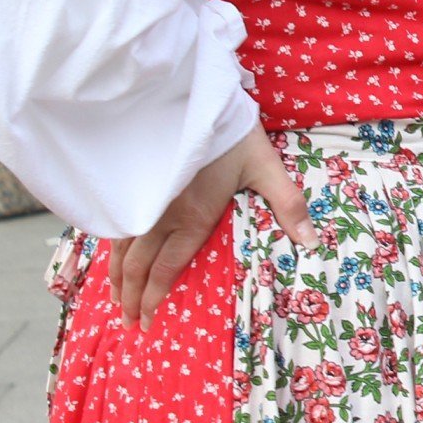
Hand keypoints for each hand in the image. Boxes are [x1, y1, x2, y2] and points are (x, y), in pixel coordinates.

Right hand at [107, 126, 312, 328]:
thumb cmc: (233, 135)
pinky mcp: (132, 184)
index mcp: (193, 217)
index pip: (166, 268)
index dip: (154, 298)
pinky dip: (109, 250)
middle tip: (128, 323)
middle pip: (136, 266)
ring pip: (120, 248)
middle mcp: (160, 214)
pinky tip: (110, 260)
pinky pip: (114, 225)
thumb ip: (289, 206)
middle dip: (130, 298)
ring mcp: (142, 199)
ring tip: (114, 302)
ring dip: (114, 279)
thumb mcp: (267, 167)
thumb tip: (312, 243)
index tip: (148, 321)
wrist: (193, 99)